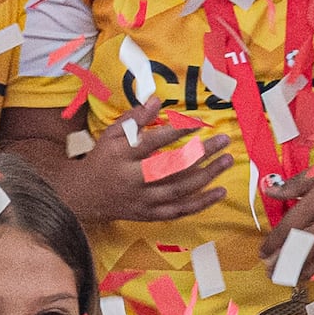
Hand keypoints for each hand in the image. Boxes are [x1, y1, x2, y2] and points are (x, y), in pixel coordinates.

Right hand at [63, 119, 234, 226]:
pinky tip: (220, 191)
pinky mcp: (151, 214)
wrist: (86, 196)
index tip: (198, 122)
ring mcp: (144, 200)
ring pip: (180, 189)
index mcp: (122, 156)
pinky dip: (202, 203)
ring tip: (227, 160)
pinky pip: (180, 210)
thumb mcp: (111, 135)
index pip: (153, 142)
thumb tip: (157, 100)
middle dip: (201, 153)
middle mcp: (134, 179)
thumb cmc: (103, 159)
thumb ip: (135, 118)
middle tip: (223, 140)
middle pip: (172, 167)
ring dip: (207, 175)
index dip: (177, 132)